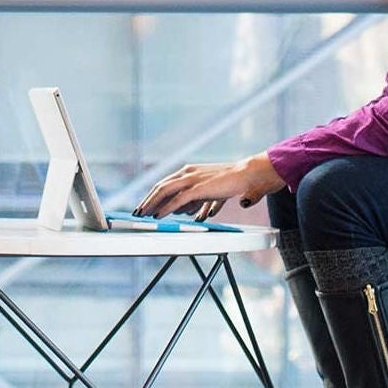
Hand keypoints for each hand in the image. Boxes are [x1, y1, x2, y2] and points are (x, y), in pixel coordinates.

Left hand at [135, 154, 284, 221]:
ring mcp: (192, 179)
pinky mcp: (198, 187)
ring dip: (151, 204)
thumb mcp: (211, 193)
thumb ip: (199, 202)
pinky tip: (159, 216)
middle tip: (137, 212)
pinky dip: (166, 208)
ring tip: (143, 215)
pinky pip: (177, 199)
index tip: (144, 205)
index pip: (165, 183)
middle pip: (160, 186)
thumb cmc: (234, 183)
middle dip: (147, 200)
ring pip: (164, 191)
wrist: (249, 174)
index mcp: (189, 171)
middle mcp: (187, 172)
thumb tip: (191, 214)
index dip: (153, 195)